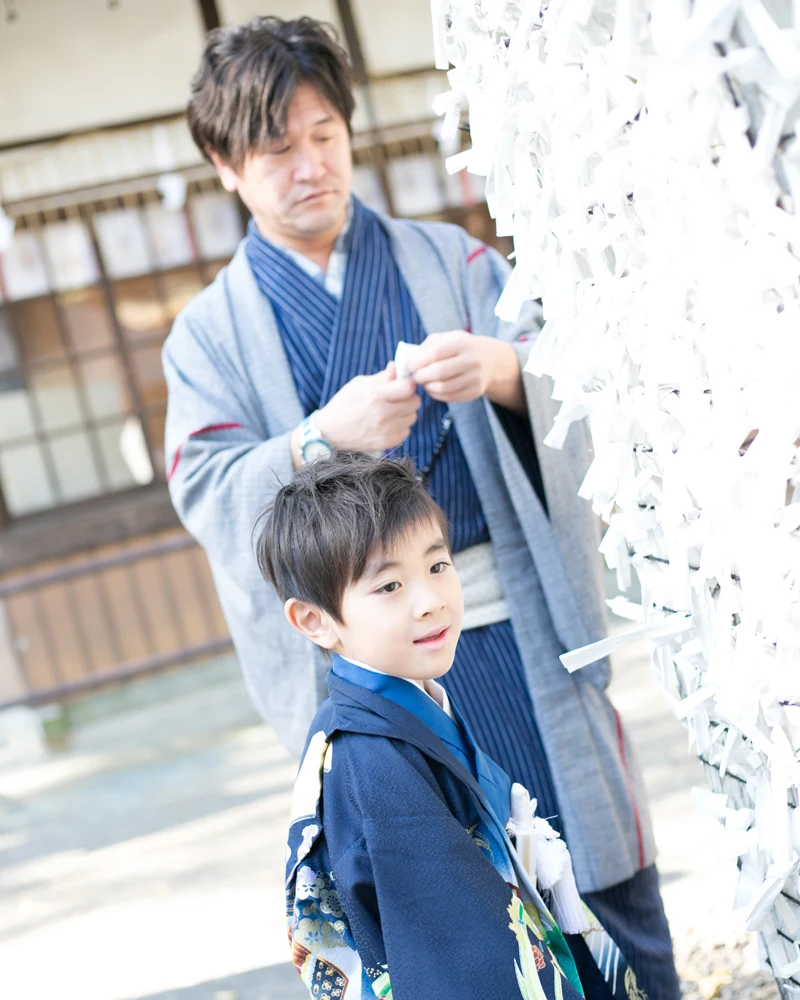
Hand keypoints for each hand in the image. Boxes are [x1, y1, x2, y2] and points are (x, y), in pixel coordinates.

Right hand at [316, 362, 420, 451]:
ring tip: (390, 412)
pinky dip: (400, 426)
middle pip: (415, 403)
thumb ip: (381, 377)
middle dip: (408, 398)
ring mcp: (387, 430)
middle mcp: (384, 414)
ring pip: (412, 417)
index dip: (407, 383)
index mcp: (376, 396)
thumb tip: (396, 368)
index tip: (402, 384)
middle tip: (397, 398)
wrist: (330, 432)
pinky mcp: (387, 443)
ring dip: (405, 413)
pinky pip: (406, 431)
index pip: (409, 387)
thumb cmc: (344, 404)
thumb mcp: (359, 384)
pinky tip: (387, 424)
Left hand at [409, 332, 524, 411]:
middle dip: (422, 376)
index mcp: (462, 342)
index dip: (419, 362)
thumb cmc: (459, 347)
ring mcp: (475, 377)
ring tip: (424, 382)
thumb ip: (426, 347)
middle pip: (439, 373)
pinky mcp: (475, 392)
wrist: (490, 360)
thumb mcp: (446, 338)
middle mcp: (472, 360)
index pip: (436, 353)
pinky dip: (437, 395)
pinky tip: (433, 389)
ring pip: (444, 388)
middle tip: (415, 377)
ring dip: (428, 387)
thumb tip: (409, 361)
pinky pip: (450, 397)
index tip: (410, 366)